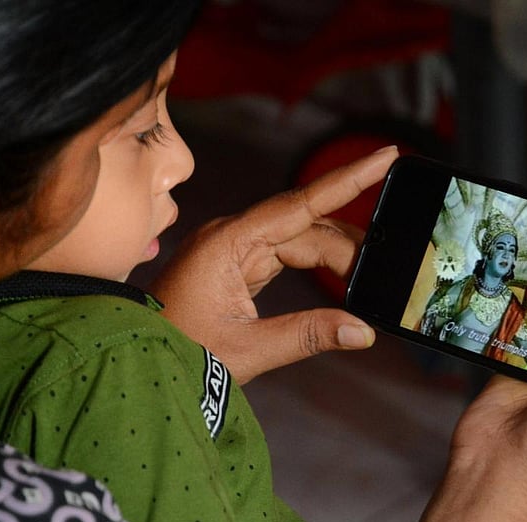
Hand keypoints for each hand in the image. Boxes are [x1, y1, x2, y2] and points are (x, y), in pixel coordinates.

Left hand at [150, 146, 397, 383]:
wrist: (138, 359)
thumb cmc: (179, 352)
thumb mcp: (247, 350)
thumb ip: (307, 335)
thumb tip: (362, 330)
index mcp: (228, 243)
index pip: (301, 203)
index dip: (348, 179)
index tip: (386, 156)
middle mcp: (233, 235)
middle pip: (308, 225)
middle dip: (350, 246)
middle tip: (388, 270)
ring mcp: (234, 247)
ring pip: (301, 239)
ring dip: (336, 256)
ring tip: (370, 276)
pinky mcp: (237, 264)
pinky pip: (287, 253)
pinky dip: (316, 264)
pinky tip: (341, 276)